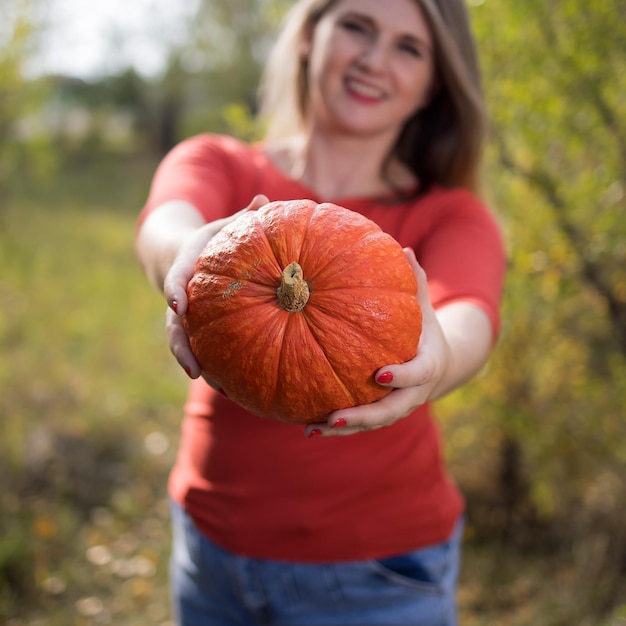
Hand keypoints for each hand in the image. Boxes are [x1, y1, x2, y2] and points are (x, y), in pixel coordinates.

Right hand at [164, 194, 269, 378]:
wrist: (183, 254)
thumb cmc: (212, 240)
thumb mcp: (224, 226)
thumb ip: (243, 217)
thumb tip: (267, 199)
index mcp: (185, 268)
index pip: (176, 280)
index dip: (175, 292)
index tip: (179, 305)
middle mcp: (182, 297)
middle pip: (175, 326)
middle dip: (181, 348)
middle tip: (192, 369)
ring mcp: (187, 317)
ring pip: (186, 345)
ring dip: (197, 366)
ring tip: (219, 389)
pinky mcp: (196, 329)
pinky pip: (202, 349)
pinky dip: (213, 368)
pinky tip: (234, 389)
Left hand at [303, 248, 450, 437]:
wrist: (440, 365)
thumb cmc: (425, 330)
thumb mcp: (424, 307)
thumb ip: (416, 283)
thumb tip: (404, 249)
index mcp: (428, 366)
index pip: (418, 375)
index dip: (401, 377)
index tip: (379, 375)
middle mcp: (414, 393)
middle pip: (391, 412)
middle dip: (363, 417)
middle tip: (335, 416)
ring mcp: (398, 406)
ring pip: (371, 424)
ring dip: (342, 428)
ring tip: (311, 428)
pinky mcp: (382, 412)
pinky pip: (360, 423)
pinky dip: (336, 426)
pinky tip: (307, 424)